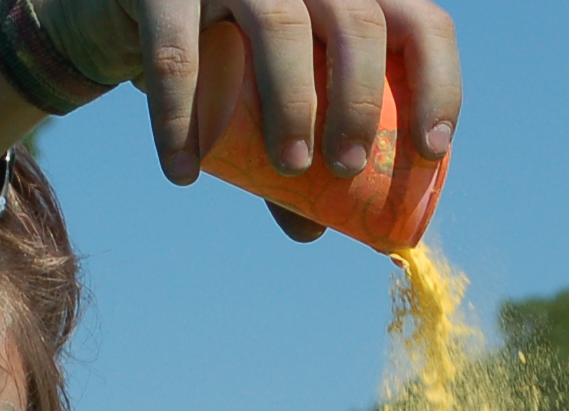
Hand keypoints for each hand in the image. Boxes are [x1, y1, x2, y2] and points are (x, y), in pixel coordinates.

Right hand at [9, 0, 458, 187]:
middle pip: (357, 20)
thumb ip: (293, 144)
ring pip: (279, 23)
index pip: (419, 22)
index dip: (439, 83)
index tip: (428, 150)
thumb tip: (314, 230)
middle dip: (360, 101)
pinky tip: (183, 172)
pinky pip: (176, 51)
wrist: (130, 5)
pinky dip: (179, 118)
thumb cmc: (222, 52)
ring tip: (288, 167)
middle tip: (345, 167)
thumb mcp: (269, 91)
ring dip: (291, 102)